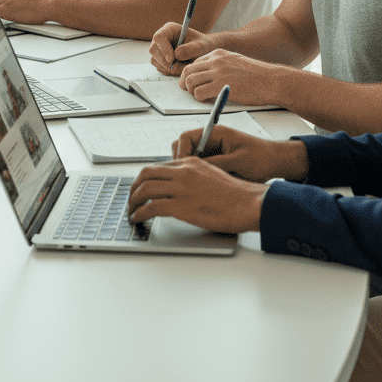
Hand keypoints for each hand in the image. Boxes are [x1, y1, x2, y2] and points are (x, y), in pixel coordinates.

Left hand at [127, 156, 267, 232]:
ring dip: (133, 200)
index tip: (142, 187)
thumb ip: (194, 177)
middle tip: (131, 197)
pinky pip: (151, 207)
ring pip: (145, 189)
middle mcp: (183, 171)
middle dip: (134, 186)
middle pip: (147, 174)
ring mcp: (181, 188)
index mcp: (191, 162)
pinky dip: (140, 213)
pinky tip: (138, 218)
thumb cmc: (236, 195)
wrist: (249, 203)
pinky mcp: (181, 206)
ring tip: (132, 210)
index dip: (146, 178)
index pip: (159, 166)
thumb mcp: (212, 175)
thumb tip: (181, 188)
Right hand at [148, 23, 215, 74]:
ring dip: (169, 68)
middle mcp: (162, 38)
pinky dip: (169, 71)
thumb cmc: (203, 46)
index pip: (159, 37)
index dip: (163, 48)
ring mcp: (159, 49)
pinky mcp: (160, 59)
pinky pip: (159, 68)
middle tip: (181, 67)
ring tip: (185, 66)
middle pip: (154, 50)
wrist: (204, 53)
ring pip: (155, 61)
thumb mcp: (201, 46)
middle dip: (166, 61)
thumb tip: (176, 54)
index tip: (172, 59)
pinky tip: (181, 68)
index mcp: (170, 29)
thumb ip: (190, 49)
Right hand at [170, 125, 308, 183]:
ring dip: (190, 170)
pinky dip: (198, 175)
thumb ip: (217, 164)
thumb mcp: (238, 162)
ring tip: (195, 183)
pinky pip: (200, 168)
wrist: (276, 162)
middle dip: (181, 162)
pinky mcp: (216, 162)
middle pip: (184, 147)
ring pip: (190, 159)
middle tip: (185, 178)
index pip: (187, 137)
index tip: (182, 167)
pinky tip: (203, 186)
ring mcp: (213, 151)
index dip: (181, 152)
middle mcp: (211, 141)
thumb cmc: (262, 157)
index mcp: (216, 133)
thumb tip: (197, 169)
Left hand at [180, 49, 284, 107]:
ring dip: (192, 91)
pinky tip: (209, 100)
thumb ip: (222, 65)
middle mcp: (216, 60)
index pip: (195, 62)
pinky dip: (200, 99)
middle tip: (189, 91)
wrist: (272, 81)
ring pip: (190, 81)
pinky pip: (198, 93)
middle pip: (188, 70)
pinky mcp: (220, 86)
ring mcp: (217, 72)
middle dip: (185, 82)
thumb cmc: (258, 76)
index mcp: (219, 54)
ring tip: (199, 96)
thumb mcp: (237, 62)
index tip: (193, 83)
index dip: (191, 74)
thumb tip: (208, 75)